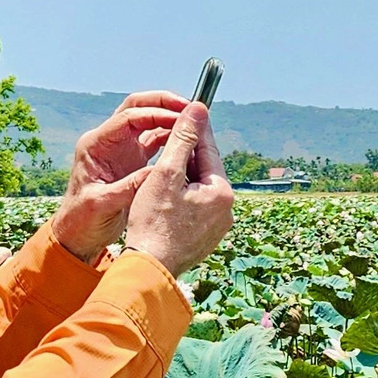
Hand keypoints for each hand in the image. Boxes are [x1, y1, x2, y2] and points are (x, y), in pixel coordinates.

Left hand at [50, 92, 185, 259]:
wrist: (77, 233)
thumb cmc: (82, 219)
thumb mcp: (102, 204)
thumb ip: (128, 187)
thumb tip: (158, 173)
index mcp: (96, 144)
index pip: (128, 117)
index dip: (155, 113)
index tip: (180, 116)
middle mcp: (109, 140)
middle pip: (138, 107)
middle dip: (164, 103)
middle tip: (190, 107)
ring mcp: (122, 148)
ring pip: (148, 120)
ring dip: (170, 117)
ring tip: (194, 121)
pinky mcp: (133, 160)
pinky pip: (154, 139)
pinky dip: (171, 136)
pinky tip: (188, 141)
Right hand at [124, 102, 233, 276]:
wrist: (149, 269)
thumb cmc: (153, 222)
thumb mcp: (166, 174)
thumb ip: (183, 140)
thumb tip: (198, 109)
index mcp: (222, 192)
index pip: (208, 149)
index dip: (193, 128)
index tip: (185, 110)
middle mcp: (227, 210)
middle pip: (205, 170)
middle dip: (186, 155)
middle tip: (166, 140)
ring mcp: (218, 227)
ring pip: (200, 189)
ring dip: (182, 178)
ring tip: (160, 171)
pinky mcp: (206, 238)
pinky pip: (196, 209)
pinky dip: (182, 198)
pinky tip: (164, 198)